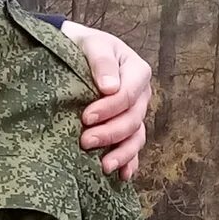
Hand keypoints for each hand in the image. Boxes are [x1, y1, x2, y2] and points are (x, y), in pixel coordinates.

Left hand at [62, 22, 151, 179]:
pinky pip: (133, 148)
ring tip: (104, 166)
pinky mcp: (127, 128)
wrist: (77, 52)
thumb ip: (101, 61)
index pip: (128, 95)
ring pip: (136, 137)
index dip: (109, 109)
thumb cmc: (85, 46)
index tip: (86, 117)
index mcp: (137, 71)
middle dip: (110, 133)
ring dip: (122, 153)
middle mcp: (141, 95)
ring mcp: (136, 114)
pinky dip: (130, 162)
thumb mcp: (92, 43)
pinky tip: (123, 176)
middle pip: (133, 119)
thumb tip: (109, 88)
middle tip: (85, 142)